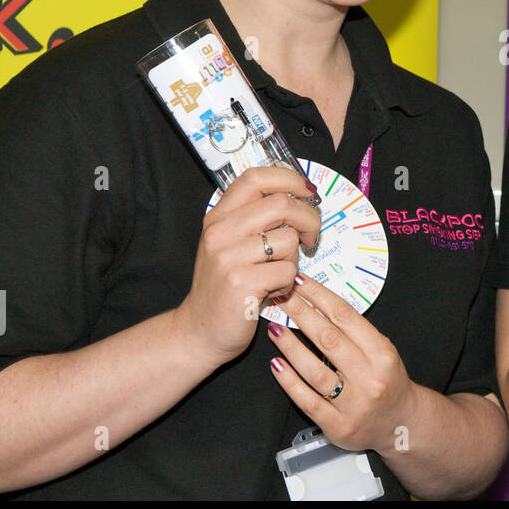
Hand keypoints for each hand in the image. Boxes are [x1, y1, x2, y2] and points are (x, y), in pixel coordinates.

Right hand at [172, 167, 320, 367]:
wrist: (198, 331)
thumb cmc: (224, 286)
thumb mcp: (229, 243)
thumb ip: (255, 218)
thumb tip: (300, 195)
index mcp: (219, 216)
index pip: (257, 177)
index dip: (289, 179)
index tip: (308, 192)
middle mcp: (220, 232)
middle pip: (282, 204)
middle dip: (309, 219)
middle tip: (310, 238)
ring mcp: (228, 257)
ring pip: (289, 240)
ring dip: (294, 259)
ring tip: (277, 273)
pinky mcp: (241, 283)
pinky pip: (288, 271)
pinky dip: (289, 283)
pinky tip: (272, 291)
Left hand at [268, 273, 416, 454]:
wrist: (401, 423)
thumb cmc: (388, 381)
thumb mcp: (383, 352)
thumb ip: (356, 333)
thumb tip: (319, 304)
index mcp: (382, 354)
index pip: (346, 317)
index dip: (320, 296)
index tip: (301, 283)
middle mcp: (368, 378)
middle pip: (328, 339)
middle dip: (301, 314)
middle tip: (281, 297)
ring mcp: (352, 404)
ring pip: (314, 370)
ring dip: (290, 347)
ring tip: (275, 328)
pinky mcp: (336, 425)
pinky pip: (307, 400)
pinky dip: (289, 380)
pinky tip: (276, 364)